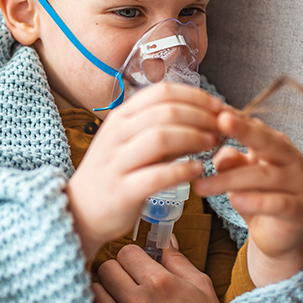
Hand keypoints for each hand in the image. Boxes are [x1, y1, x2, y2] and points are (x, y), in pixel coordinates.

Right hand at [66, 83, 220, 260]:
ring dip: (194, 138)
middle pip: (166, 112)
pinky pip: (157, 175)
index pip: (162, 92)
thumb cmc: (114, 173)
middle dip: (201, 117)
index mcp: (121, 117)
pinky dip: (182, 171)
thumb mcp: (131, 142)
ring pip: (160, 138)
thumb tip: (204, 116)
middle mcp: (116, 134)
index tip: (218, 106)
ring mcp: (117, 162)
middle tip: (221, 127)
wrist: (81, 210)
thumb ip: (161, 128)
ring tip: (212, 144)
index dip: (195, 97)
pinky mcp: (122, 190)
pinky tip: (198, 171)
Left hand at [93, 245, 240, 302]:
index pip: (125, 252)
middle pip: (106, 269)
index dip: (133, 256)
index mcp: (159, 283)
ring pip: (94, 293)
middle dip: (117, 270)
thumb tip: (162, 239)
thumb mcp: (201, 285)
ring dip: (106, 292)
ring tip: (119, 298)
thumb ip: (177, 259)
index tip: (139, 265)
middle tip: (128, 280)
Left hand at [194, 109, 302, 285]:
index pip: (254, 126)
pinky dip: (254, 201)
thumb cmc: (257, 196)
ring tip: (201, 186)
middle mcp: (290, 159)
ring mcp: (297, 184)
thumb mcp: (239, 175)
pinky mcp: (297, 210)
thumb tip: (219, 150)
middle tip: (219, 121)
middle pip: (266, 141)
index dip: (234, 118)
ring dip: (229, 180)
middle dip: (242, 130)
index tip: (211, 109)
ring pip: (263, 176)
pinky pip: (275, 203)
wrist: (278, 235)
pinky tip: (234, 201)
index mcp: (276, 145)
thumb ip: (230, 160)